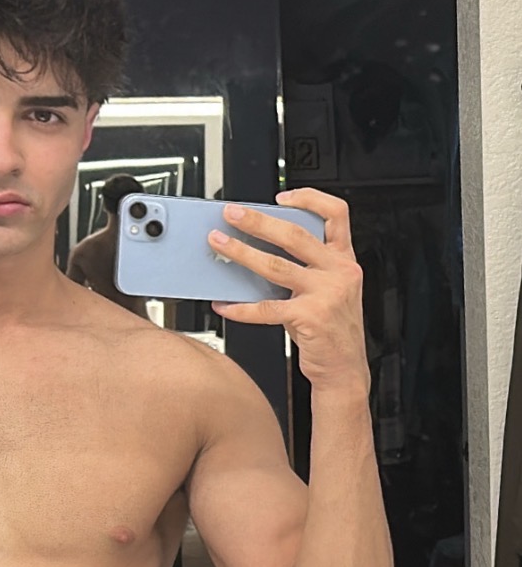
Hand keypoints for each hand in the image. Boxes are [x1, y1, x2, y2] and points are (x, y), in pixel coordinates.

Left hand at [207, 189, 368, 391]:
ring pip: (275, 266)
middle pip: (295, 234)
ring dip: (241, 253)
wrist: (345, 369)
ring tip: (220, 244)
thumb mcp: (330, 290)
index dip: (309, 198)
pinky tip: (224, 305)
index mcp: (344, 260)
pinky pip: (266, 308)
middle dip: (258, 221)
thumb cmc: (332, 330)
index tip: (282, 197)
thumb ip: (307, 267)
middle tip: (233, 215)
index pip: (336, 213)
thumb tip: (260, 249)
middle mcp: (339, 272)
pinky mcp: (310, 317)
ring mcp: (325, 294)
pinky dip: (240, 308)